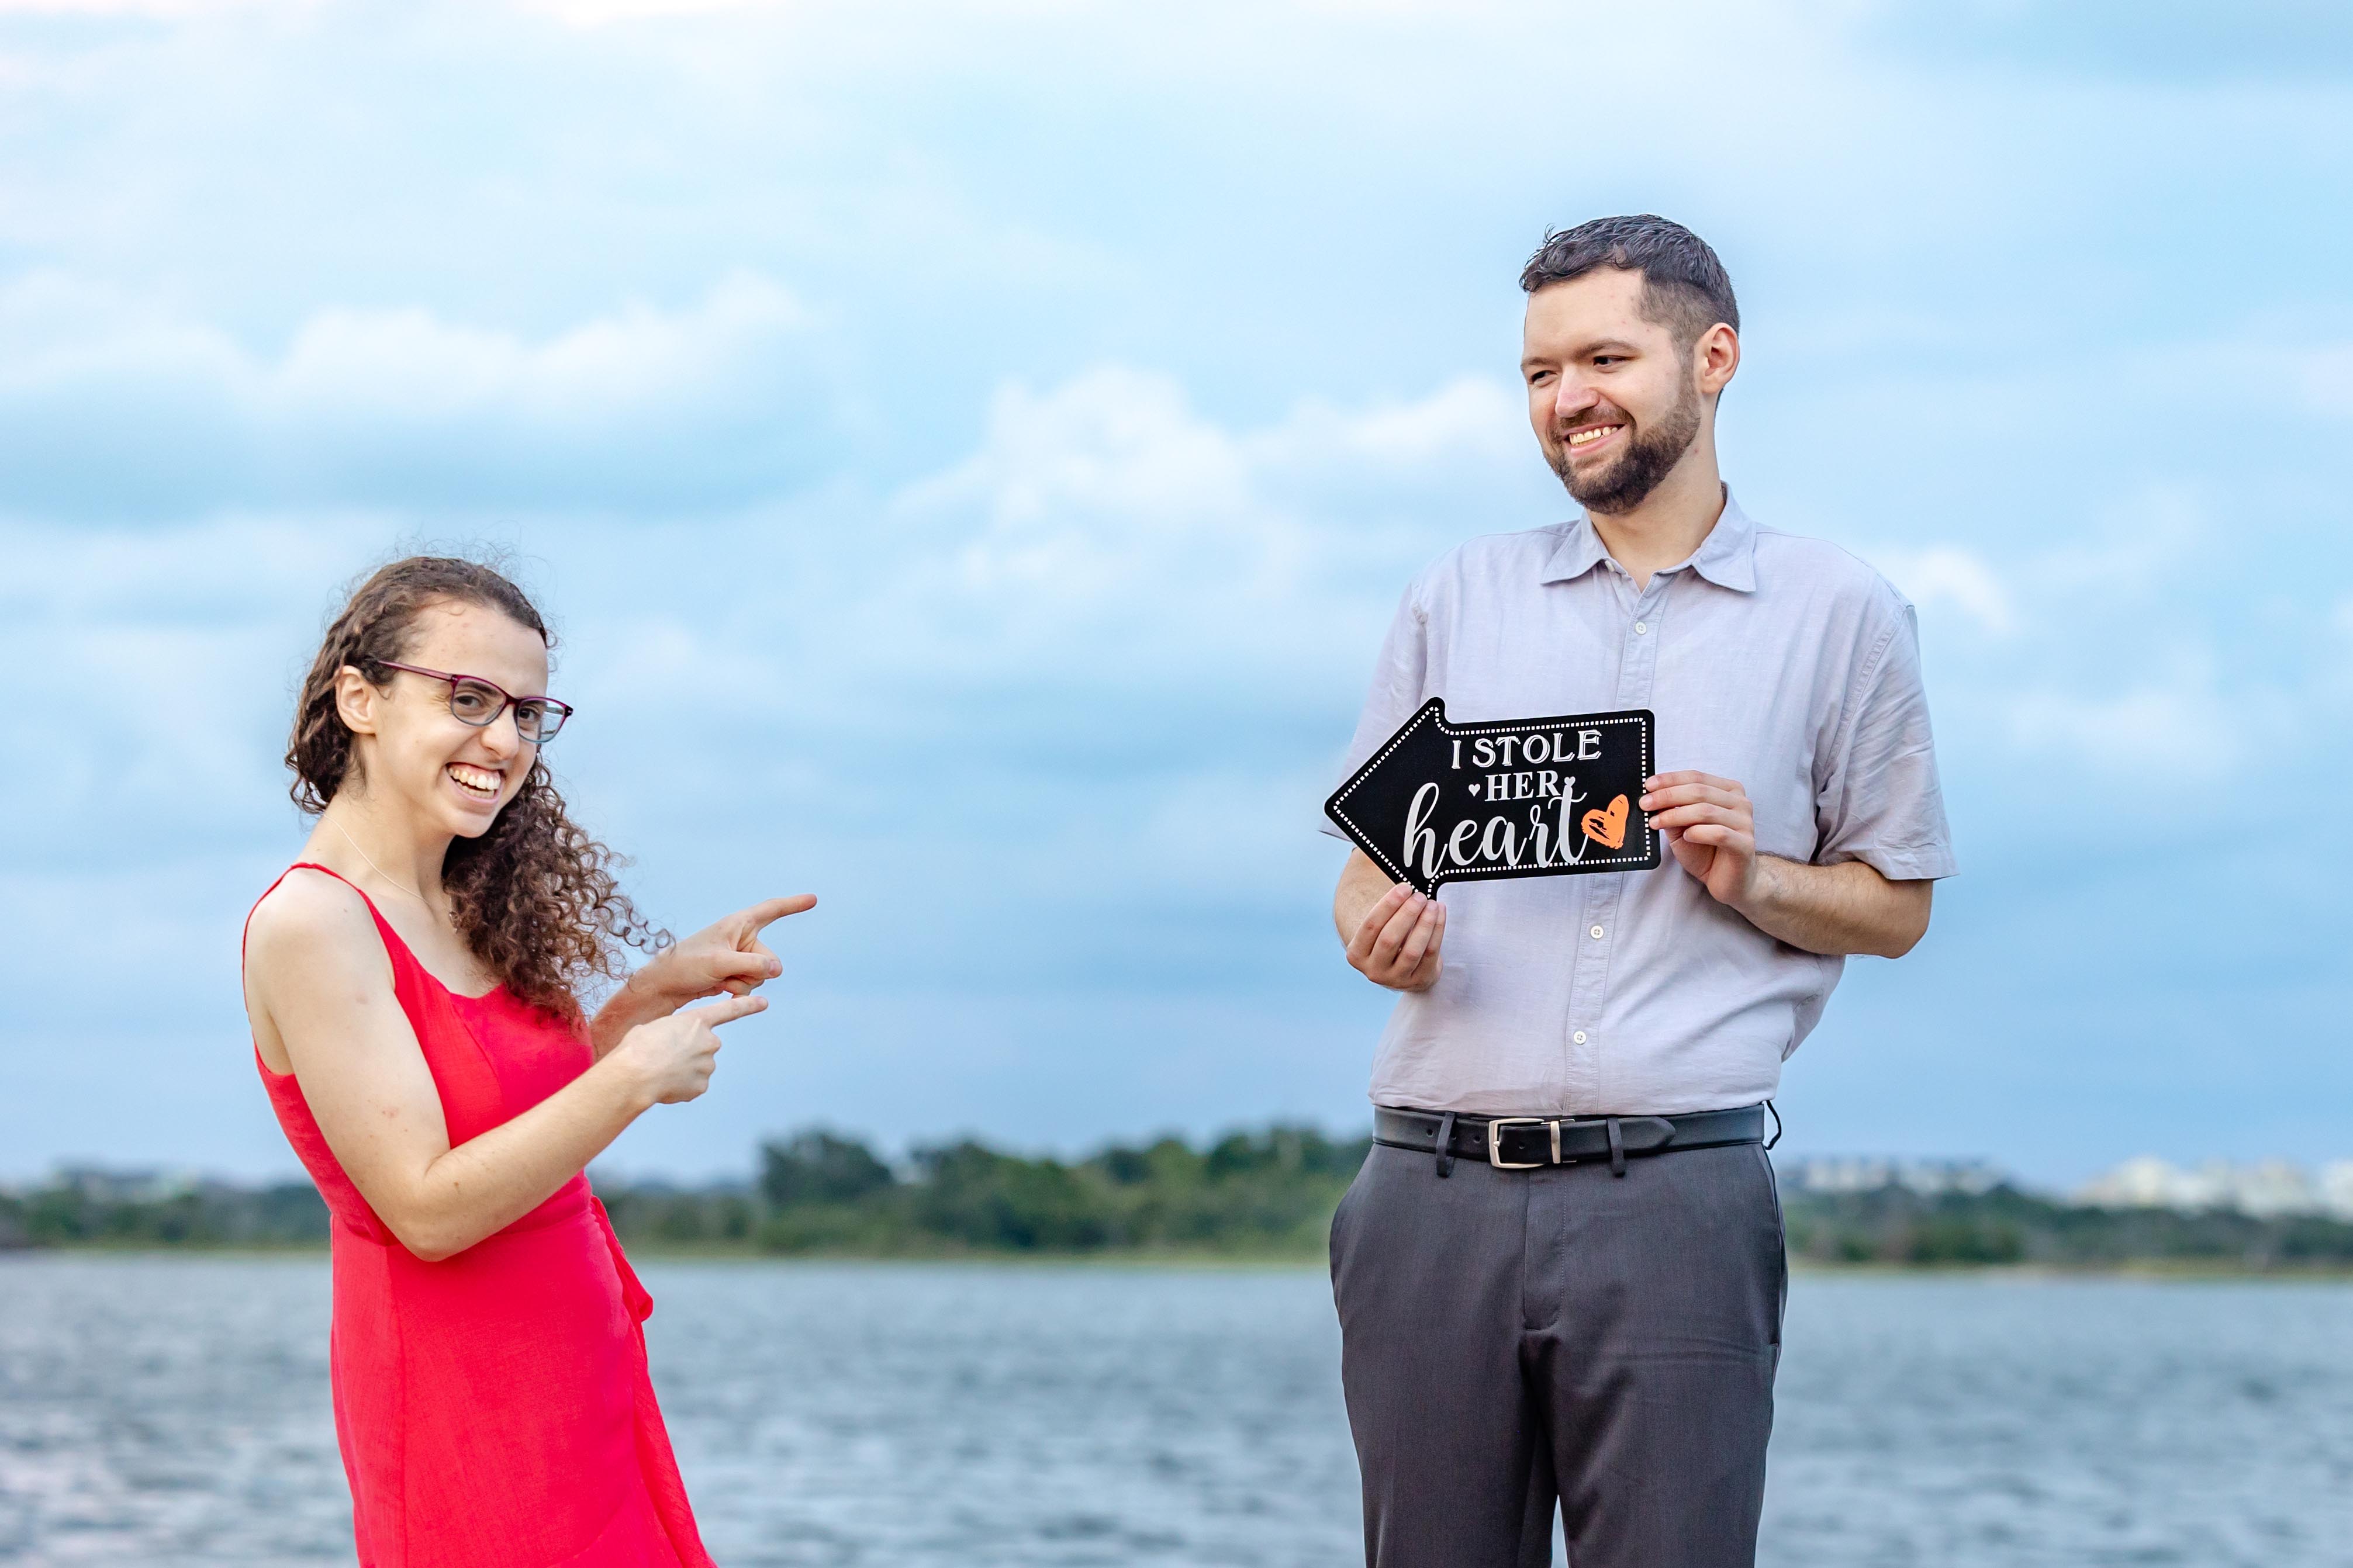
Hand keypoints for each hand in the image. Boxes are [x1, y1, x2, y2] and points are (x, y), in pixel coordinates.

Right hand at [614, 993, 766, 1105]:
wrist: (634, 1075)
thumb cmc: (636, 1047)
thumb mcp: (652, 1027)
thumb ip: (672, 1033)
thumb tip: (671, 1048)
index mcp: (696, 1021)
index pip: (728, 1010)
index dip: (747, 1005)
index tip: (764, 1002)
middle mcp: (709, 1041)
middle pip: (704, 1045)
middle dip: (689, 1051)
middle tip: (664, 1056)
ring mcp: (708, 1064)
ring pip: (698, 1067)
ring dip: (682, 1069)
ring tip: (660, 1070)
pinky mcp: (702, 1085)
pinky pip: (692, 1085)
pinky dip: (680, 1086)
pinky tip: (664, 1084)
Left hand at [633, 895, 817, 1012]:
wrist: (663, 986)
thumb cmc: (685, 965)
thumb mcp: (719, 963)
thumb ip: (752, 965)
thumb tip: (777, 970)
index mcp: (738, 924)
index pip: (771, 910)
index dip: (793, 904)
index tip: (813, 899)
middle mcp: (742, 939)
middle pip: (770, 960)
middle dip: (753, 971)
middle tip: (725, 972)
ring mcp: (739, 958)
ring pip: (762, 976)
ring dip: (742, 984)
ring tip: (716, 980)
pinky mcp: (734, 974)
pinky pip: (751, 986)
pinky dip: (738, 991)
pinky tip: (720, 990)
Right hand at [1345, 883, 1445, 990]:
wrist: (1401, 968)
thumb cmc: (1388, 936)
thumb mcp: (1378, 925)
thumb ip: (1382, 903)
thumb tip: (1373, 858)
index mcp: (1356, 955)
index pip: (1370, 926)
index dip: (1388, 905)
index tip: (1404, 887)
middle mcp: (1373, 971)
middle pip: (1390, 939)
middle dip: (1407, 914)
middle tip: (1420, 895)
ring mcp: (1396, 979)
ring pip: (1413, 949)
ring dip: (1424, 923)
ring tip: (1433, 903)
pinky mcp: (1419, 981)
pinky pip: (1430, 954)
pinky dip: (1437, 931)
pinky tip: (1440, 913)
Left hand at [1641, 771, 1757, 908]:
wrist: (1729, 881)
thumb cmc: (1706, 851)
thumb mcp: (1683, 827)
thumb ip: (1672, 811)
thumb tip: (1651, 796)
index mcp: (1728, 791)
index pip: (1696, 777)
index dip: (1670, 779)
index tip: (1647, 785)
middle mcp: (1740, 803)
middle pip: (1699, 791)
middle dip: (1668, 796)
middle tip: (1645, 804)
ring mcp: (1745, 823)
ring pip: (1706, 811)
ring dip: (1676, 815)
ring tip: (1656, 823)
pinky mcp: (1745, 844)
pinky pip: (1719, 833)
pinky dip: (1698, 832)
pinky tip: (1686, 836)